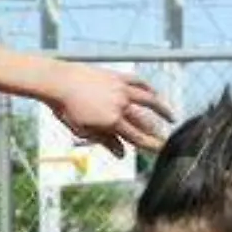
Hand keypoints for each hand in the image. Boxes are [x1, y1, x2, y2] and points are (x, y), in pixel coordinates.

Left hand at [50, 65, 171, 156]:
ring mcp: (121, 89)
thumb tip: (122, 155)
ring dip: (162, 109)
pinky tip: (154, 93)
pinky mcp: (118, 77)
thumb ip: (105, 142)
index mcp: (112, 121)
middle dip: (157, 131)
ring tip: (171, 117)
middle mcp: (121, 105)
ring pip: (149, 99)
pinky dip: (149, 88)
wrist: (59, 82)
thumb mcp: (83, 131)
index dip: (150, 145)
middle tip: (166, 138)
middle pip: (145, 120)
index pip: (136, 137)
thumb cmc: (67, 109)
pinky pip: (139, 82)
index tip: (160, 150)